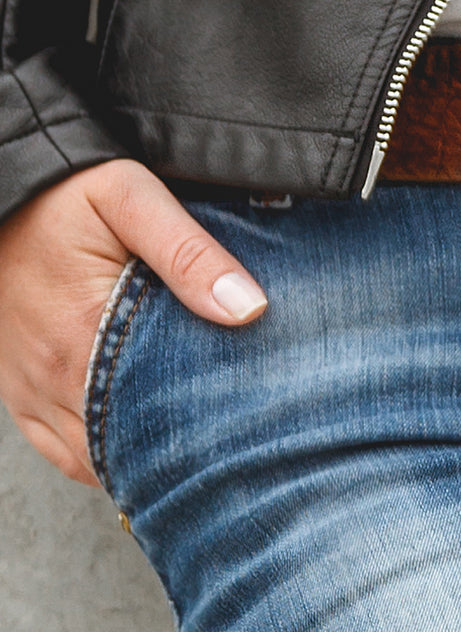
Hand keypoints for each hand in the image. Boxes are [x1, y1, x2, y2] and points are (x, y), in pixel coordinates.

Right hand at [0, 159, 266, 485]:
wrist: (3, 191)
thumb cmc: (67, 193)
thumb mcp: (132, 201)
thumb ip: (190, 252)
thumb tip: (249, 308)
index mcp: (83, 333)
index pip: (158, 413)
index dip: (207, 425)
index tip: (249, 421)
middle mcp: (52, 374)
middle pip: (129, 442)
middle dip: (183, 444)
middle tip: (235, 432)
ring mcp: (31, 388)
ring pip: (96, 455)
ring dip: (143, 451)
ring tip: (198, 435)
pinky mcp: (20, 390)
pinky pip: (62, 450)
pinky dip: (103, 455)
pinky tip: (142, 439)